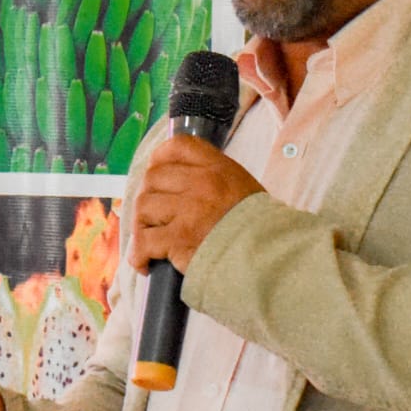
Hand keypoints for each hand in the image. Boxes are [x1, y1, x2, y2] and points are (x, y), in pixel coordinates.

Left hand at [130, 133, 263, 274]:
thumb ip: (212, 179)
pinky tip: (145, 263)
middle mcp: (201, 183)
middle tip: (151, 218)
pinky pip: (145, 240)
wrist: (270, 256)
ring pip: (144, 207)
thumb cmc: (258, 228)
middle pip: (152, 178)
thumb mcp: (241, 187)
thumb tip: (179, 184)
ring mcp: (188, 210)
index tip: (156, 174)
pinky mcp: (179, 239)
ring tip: (150, 241)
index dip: (159, 159)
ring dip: (142, 226)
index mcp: (217, 168)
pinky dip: (139, 254)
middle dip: (147, 198)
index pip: (177, 147)